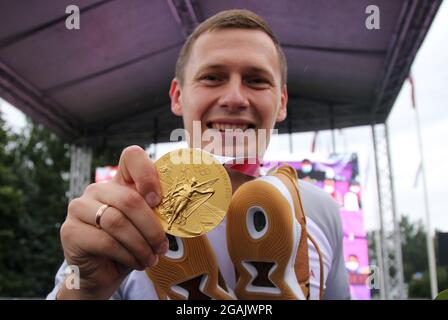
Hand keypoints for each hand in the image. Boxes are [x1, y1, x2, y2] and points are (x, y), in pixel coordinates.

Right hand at [58, 145, 167, 298]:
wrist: (103, 274)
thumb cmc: (130, 246)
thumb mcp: (146, 225)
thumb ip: (156, 212)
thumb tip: (179, 208)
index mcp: (119, 182)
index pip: (131, 156)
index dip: (147, 173)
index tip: (158, 200)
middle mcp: (97, 189)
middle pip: (129, 199)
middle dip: (152, 227)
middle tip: (162, 247)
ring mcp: (79, 208)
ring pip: (117, 222)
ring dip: (140, 245)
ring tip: (151, 259)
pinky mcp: (70, 231)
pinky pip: (105, 241)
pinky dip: (127, 255)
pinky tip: (135, 262)